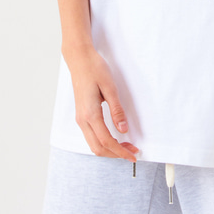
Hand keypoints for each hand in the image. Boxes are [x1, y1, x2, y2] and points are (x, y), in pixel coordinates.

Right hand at [67, 46, 138, 161]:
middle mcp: (82, 120)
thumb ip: (117, 110)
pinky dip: (103, 142)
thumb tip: (123, 130)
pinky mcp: (81, 115)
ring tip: (125, 146)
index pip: (106, 141)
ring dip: (109, 149)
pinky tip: (114, 138)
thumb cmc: (94, 69)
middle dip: (116, 154)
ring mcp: (80, 118)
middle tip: (133, 151)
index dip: (120, 151)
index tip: (133, 154)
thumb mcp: (110, 88)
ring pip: (93, 144)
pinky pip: (91, 136)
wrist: (79, 59)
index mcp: (90, 114)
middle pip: (98, 148)